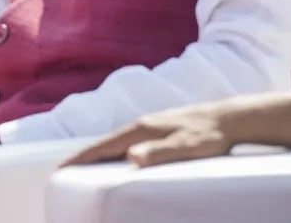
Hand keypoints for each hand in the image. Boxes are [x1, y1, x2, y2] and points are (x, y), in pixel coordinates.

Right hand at [61, 104, 232, 168]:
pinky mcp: (159, 130)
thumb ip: (158, 152)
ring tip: (84, 167)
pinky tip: (118, 159)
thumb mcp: (185, 147)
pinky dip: (113, 152)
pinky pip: (127, 143)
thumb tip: (131, 157)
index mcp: (141, 130)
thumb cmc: (209, 135)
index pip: (103, 146)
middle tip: (65, 171)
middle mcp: (140, 126)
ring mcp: (149, 126)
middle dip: (83, 156)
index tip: (61, 168)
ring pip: (115, 142)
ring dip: (97, 154)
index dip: (81, 158)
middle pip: (104, 143)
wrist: (229, 119)